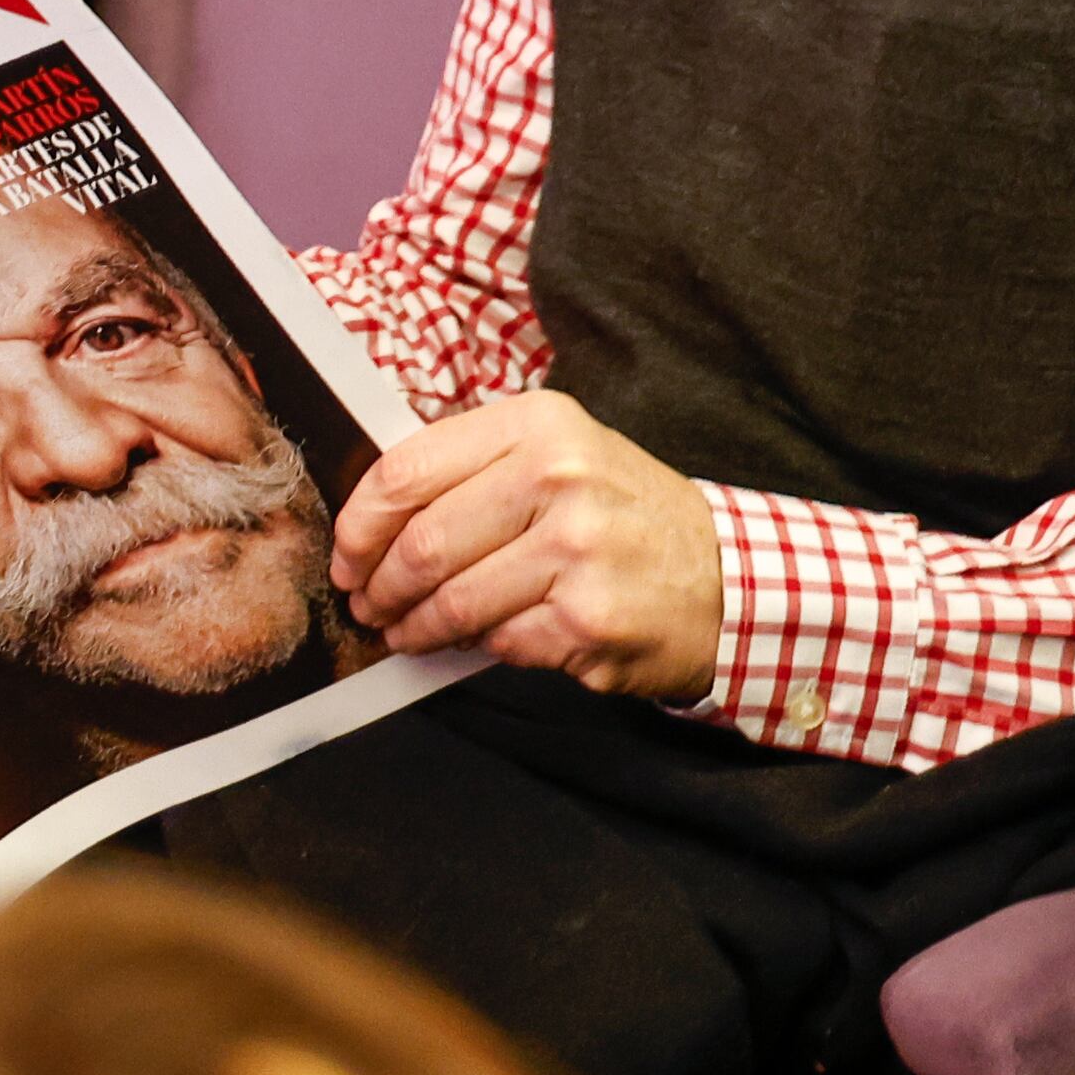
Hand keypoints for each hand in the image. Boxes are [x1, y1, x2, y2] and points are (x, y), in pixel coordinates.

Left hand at [329, 388, 722, 696]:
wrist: (728, 576)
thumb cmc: (623, 515)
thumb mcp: (559, 456)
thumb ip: (474, 470)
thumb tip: (374, 521)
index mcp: (539, 425)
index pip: (408, 470)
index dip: (360, 523)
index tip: (346, 554)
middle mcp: (559, 478)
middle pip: (423, 543)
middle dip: (379, 586)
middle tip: (367, 605)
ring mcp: (577, 550)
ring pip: (453, 602)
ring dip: (415, 628)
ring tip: (404, 633)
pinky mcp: (589, 620)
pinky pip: (501, 643)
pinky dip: (481, 649)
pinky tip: (481, 642)